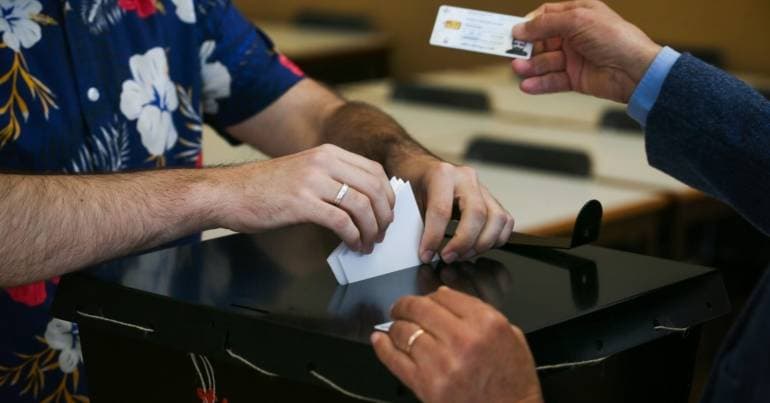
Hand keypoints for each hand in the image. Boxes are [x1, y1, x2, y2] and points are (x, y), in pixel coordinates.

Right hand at [214, 144, 394, 252]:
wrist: (229, 193)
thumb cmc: (264, 188)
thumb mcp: (305, 171)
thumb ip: (332, 178)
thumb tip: (361, 200)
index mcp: (328, 153)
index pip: (374, 171)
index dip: (387, 196)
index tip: (386, 214)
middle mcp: (324, 162)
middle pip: (374, 188)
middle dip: (384, 215)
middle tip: (382, 233)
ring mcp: (313, 181)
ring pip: (362, 206)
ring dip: (371, 230)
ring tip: (368, 243)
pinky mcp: (302, 203)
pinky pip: (342, 222)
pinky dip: (354, 237)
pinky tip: (353, 245)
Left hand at [371, 286, 542, 402]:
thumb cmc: (512, 379)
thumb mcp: (510, 335)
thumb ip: (479, 311)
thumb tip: (443, 295)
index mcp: (486, 323)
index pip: (445, 295)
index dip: (431, 295)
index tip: (426, 299)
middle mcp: (462, 339)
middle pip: (420, 308)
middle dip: (406, 305)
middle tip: (401, 307)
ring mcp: (441, 363)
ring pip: (404, 331)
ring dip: (396, 326)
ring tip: (396, 327)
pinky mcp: (426, 385)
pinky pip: (394, 359)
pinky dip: (383, 346)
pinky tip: (379, 338)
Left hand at [396, 156, 513, 263]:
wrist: (421, 169)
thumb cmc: (414, 184)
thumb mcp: (407, 200)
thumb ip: (414, 223)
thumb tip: (422, 252)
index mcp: (442, 174)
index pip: (442, 210)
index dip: (434, 237)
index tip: (426, 254)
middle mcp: (466, 178)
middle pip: (477, 214)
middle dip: (463, 242)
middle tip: (448, 257)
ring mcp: (482, 188)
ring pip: (497, 218)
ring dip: (482, 244)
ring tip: (462, 255)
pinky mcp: (492, 200)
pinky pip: (505, 222)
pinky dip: (496, 239)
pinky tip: (477, 247)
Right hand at [511, 0, 661, 102]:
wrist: (635, 70)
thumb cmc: (615, 38)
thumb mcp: (578, 20)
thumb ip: (546, 24)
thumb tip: (520, 28)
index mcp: (578, 14)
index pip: (546, 16)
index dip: (529, 24)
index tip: (513, 33)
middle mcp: (575, 35)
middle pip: (541, 40)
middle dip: (526, 48)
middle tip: (511, 54)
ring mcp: (575, 58)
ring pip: (545, 62)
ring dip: (530, 67)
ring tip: (518, 70)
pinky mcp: (575, 78)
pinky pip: (552, 80)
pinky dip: (539, 83)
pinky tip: (527, 85)